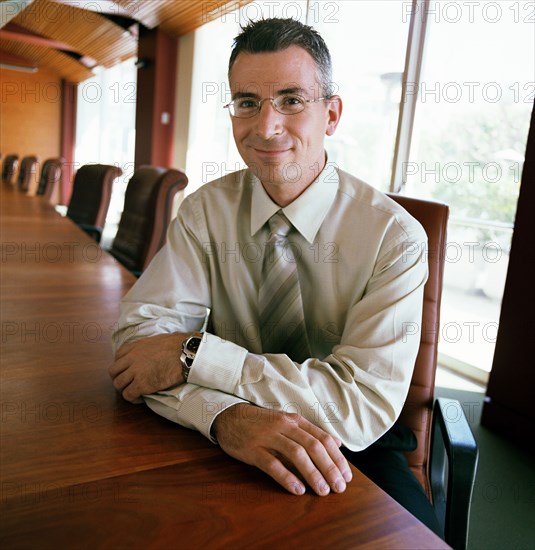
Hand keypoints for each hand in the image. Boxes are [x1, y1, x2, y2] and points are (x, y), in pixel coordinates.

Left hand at [109, 333, 187, 402]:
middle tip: (128, 383)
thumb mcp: (157, 340)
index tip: (128, 370)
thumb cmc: (178, 345)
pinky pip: (128, 395)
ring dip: (124, 389)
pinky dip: (132, 398)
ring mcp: (136, 372)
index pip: (118, 356)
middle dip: (118, 378)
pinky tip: (140, 398)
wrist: (187, 354)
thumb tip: (150, 353)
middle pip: (113, 371)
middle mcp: (132, 358)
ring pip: (118, 384)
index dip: (122, 365)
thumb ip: (147, 347)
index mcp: (136, 346)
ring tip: (134, 392)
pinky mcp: (142, 384)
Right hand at [212, 403, 352, 495]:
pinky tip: (297, 490)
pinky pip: (273, 464)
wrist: (230, 418)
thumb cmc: (262, 424)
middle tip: (339, 487)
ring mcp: (268, 437)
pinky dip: (287, 477)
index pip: (322, 438)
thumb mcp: (288, 423)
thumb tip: (337, 443)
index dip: (337, 458)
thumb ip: (311, 433)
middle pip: (313, 446)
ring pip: (296, 454)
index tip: (346, 476)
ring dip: (313, 474)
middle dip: (329, 468)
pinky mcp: (253, 449)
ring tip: (322, 491)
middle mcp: (284, 426)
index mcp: (295, 420)